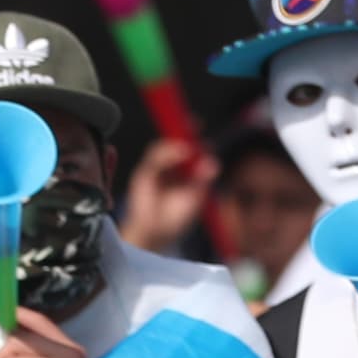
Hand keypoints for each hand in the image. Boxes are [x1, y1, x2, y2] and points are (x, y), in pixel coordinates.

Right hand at [121, 137, 215, 258]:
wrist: (154, 234)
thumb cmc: (174, 220)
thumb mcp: (194, 198)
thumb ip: (201, 180)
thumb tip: (213, 162)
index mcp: (184, 172)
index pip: (190, 149)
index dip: (196, 138)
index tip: (204, 128)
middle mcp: (170, 167)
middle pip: (175, 142)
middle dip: (184, 131)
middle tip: (196, 124)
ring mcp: (156, 169)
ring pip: (164, 147)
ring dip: (177, 144)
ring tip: (189, 148)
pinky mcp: (144, 173)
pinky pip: (154, 158)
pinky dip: (167, 153)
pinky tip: (180, 153)